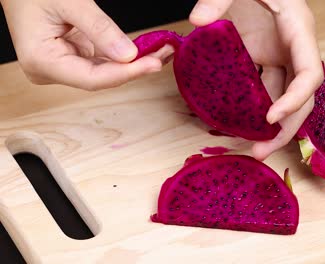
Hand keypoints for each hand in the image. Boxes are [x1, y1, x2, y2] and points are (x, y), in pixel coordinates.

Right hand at [0, 0, 169, 89]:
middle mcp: (51, 70)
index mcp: (42, 62)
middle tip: (166, 54)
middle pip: (101, 77)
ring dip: (134, 62)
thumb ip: (100, 29)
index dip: (126, 74)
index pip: (92, 78)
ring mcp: (62, 65)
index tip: (153, 64)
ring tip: (163, 50)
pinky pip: (102, 60)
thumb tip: (129, 55)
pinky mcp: (72, 57)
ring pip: (105, 71)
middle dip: (136, 68)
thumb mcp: (69, 2)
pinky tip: (147, 50)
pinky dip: (124, 54)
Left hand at [190, 0, 323, 159]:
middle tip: (260, 152)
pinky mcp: (261, 58)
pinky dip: (252, 108)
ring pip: (281, 97)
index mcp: (298, 30)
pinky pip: (261, 89)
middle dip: (285, 128)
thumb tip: (197, 21)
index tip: (270, 119)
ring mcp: (277, 55)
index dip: (295, 100)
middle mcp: (293, 49)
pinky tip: (237, 123)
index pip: (310, 74)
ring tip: (248, 146)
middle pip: (300, 97)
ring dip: (268, 124)